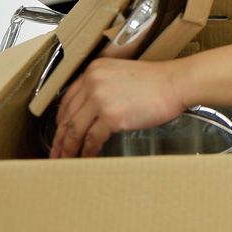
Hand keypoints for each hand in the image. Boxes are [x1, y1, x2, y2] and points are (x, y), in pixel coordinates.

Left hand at [50, 58, 184, 158]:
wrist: (176, 83)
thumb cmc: (157, 82)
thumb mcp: (122, 74)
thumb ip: (104, 87)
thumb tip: (94, 111)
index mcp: (93, 71)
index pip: (67, 99)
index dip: (60, 120)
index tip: (59, 132)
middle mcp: (92, 83)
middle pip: (67, 116)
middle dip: (60, 138)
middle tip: (55, 152)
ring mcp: (100, 100)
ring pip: (75, 130)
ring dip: (69, 148)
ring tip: (65, 160)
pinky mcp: (112, 117)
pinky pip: (92, 139)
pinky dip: (87, 151)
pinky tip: (86, 158)